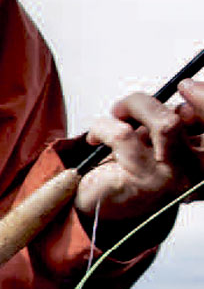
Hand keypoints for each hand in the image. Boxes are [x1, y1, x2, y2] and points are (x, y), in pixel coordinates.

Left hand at [75, 79, 203, 225]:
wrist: (98, 203)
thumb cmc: (125, 167)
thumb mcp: (153, 137)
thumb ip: (170, 118)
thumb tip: (184, 89)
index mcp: (200, 154)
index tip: (185, 84)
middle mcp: (197, 170)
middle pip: (189, 120)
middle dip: (148, 103)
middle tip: (125, 105)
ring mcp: (174, 178)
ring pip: (166, 124)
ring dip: (131, 109)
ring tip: (113, 118)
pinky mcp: (146, 183)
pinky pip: (125, 136)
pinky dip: (103, 127)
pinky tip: (96, 138)